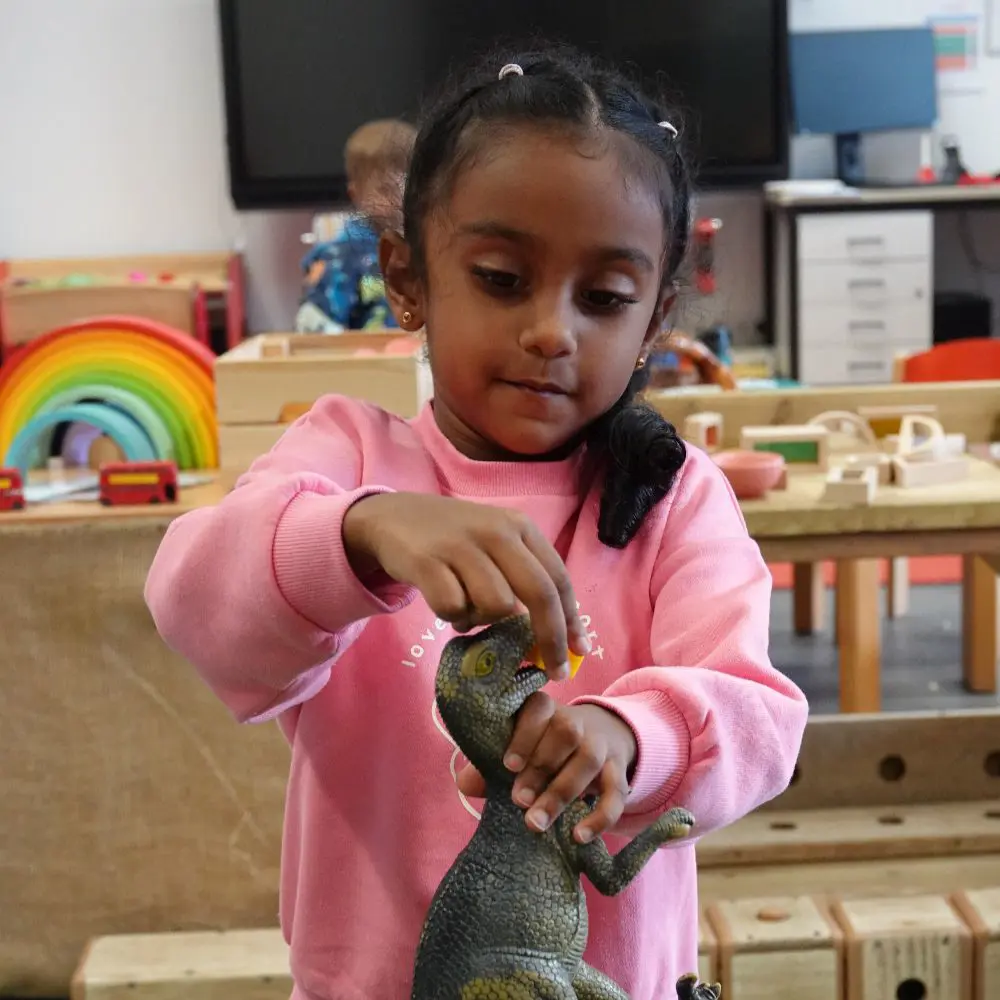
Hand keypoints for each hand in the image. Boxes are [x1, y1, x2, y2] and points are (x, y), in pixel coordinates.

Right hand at [343, 492, 587, 677]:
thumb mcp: (495, 545)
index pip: (558, 578)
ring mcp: (461, 545)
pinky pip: (454, 609)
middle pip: (539, 594)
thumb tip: (553, 636)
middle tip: (551, 671)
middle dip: (551, 638)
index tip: (579, 652)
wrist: (393, 517)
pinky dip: (453, 616)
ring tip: (469, 608)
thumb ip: (523, 579)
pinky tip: (445, 601)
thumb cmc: (455, 540)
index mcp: (519, 527)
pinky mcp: (427, 562)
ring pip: (497, 606)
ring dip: (485, 620)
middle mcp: (495, 532)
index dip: (572, 620)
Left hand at [457, 696, 636, 841]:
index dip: (525, 734)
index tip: (507, 765)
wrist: (601, 736)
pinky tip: (579, 837)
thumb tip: (466, 784)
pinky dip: (600, 816)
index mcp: (546, 710)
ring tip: (536, 823)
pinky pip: (616, 792)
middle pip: (566, 733)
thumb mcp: (520, 748)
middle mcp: (577, 722)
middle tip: (518, 800)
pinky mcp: (618, 772)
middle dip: (540, 767)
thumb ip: (490, 764)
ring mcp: (600, 745)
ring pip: (588, 760)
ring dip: (561, 792)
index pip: (539, 708)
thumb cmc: (544, 746)